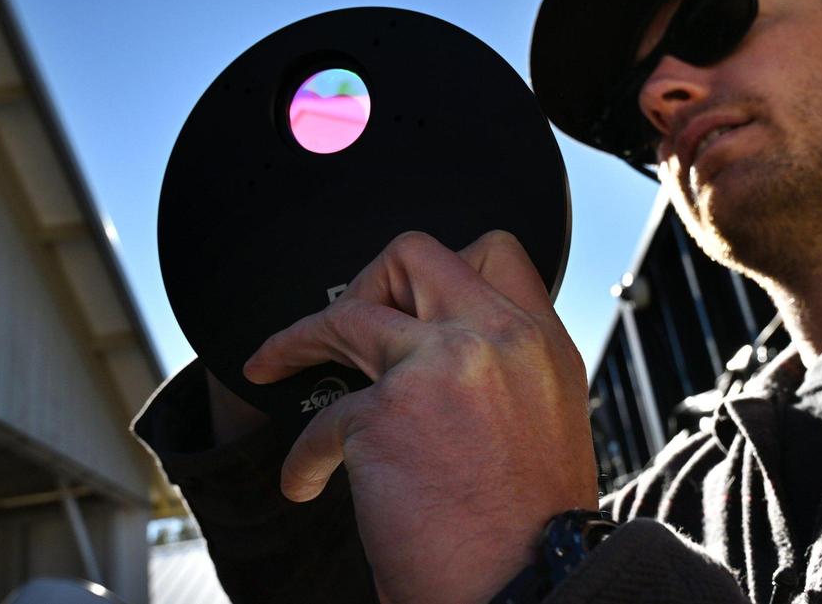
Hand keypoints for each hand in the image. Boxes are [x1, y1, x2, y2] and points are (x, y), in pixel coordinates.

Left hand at [243, 231, 597, 603]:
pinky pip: (321, 419)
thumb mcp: (547, 419)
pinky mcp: (385, 417)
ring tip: (274, 362)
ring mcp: (437, 369)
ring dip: (297, 339)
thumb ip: (506, 366)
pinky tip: (308, 482)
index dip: (444, 264)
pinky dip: (305, 457)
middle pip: (412, 254)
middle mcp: (493, 339)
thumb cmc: (532, 526)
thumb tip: (448, 344)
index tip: (411, 296)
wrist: (526, 587)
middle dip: (367, 281)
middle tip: (347, 319)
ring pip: (347, 313)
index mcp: (539, 342)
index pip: (492, 251)